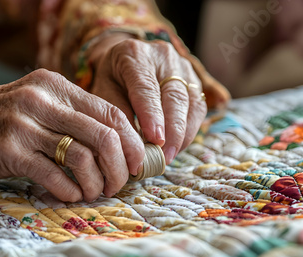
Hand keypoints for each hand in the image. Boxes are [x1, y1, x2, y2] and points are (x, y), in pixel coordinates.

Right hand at [0, 69, 144, 201]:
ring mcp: (24, 125)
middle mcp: (42, 100)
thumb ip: (74, 115)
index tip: (136, 162)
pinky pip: (55, 176)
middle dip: (120, 166)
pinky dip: (70, 190)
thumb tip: (118, 145)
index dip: (131, 141)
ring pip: (82, 157)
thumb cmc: (2, 118)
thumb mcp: (39, 102)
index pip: (110, 111)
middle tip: (119, 183)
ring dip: (96, 182)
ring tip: (94, 192)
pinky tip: (71, 195)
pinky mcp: (9, 152)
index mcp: (56, 85)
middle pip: (103, 135)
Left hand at [88, 35, 208, 163]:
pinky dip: (189, 129)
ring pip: (191, 102)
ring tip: (170, 156)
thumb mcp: (104, 90)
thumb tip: (133, 145)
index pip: (146, 87)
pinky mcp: (194, 78)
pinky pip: (198, 107)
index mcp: (134, 54)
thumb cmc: (112, 78)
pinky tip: (178, 146)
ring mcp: (183, 66)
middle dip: (172, 130)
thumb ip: (117, 113)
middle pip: (174, 95)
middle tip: (164, 156)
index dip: (152, 115)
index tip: (155, 139)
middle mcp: (163, 56)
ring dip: (183, 133)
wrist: (127, 59)